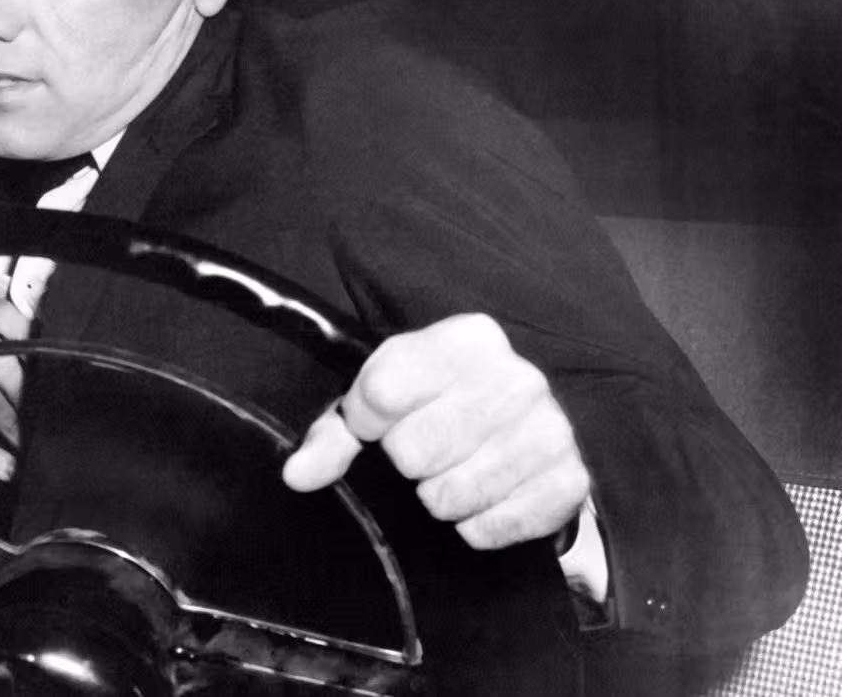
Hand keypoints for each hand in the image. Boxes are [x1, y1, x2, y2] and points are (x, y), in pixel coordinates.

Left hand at [281, 313, 590, 549]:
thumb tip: (297, 474)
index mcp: (466, 341)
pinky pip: (491, 528)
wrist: (532, 424)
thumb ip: (334, 434)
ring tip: (457, 472)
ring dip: (441, 498)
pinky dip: (477, 525)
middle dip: (408, 462)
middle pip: (414, 451)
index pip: (382, 393)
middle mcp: (516, 378)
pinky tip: (487, 497)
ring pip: (449, 497)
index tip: (380, 421)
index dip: (367, 420)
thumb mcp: (384, 400)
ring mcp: (551, 429)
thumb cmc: (441, 406)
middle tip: (428, 452)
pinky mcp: (571, 481)